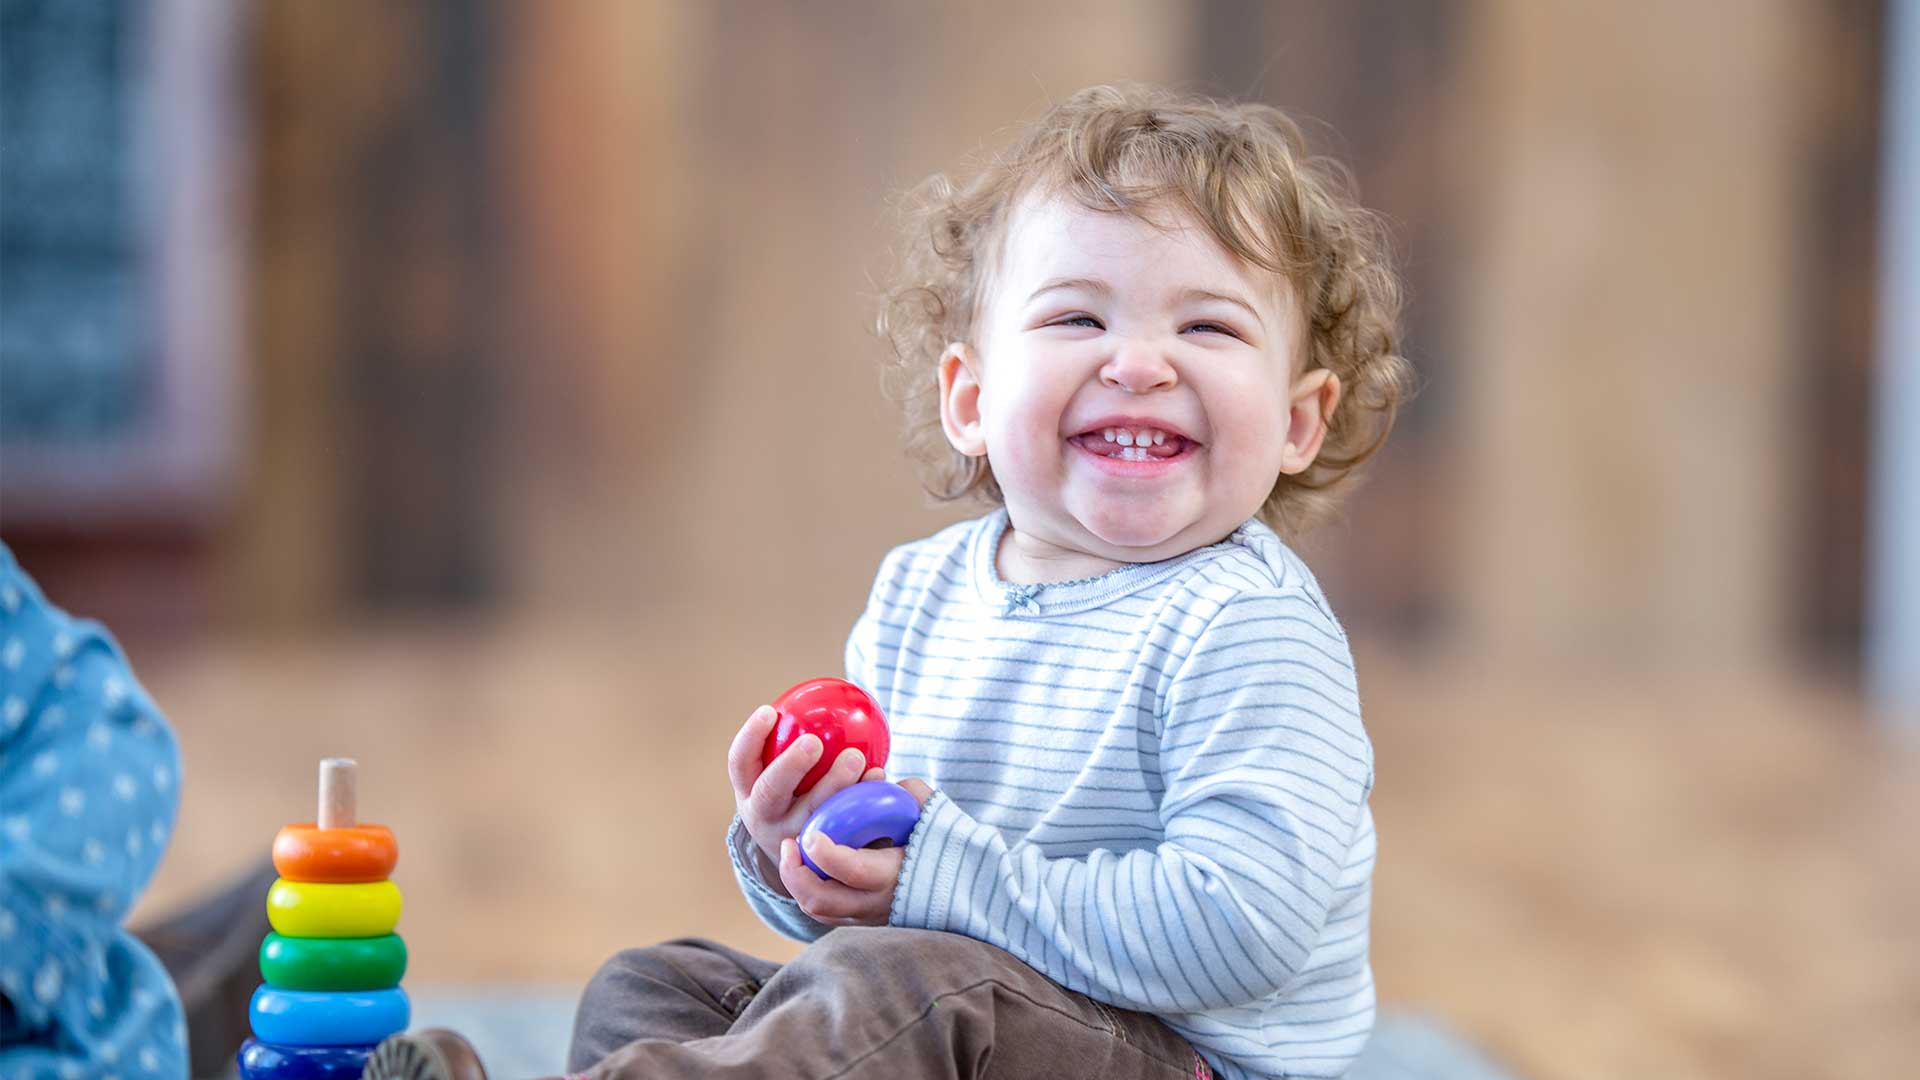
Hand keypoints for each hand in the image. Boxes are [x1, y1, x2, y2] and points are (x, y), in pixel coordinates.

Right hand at [728, 704, 884, 868]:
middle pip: (770, 792)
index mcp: (748, 792)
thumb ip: (794, 740)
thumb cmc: (796, 794)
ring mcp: (792, 839)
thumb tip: (829, 692)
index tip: (770, 710)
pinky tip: (879, 776)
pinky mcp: (822, 855)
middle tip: (814, 742)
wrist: (802, 857)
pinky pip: (842, 826)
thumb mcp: (783, 774)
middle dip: (789, 766)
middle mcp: (764, 819)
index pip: (739, 763)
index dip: (750, 737)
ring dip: (834, 785)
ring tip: (857, 757)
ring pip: (810, 814)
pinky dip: (861, 800)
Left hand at [776, 778, 932, 926]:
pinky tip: (806, 863)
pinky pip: (823, 910)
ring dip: (797, 881)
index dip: (826, 854)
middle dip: (795, 872)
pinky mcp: (859, 918)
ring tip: (793, 851)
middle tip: (789, 842)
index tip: (810, 833)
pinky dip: (808, 888)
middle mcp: (877, 901)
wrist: (961, 886)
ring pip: (817, 908)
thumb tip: (877, 782)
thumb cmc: (945, 841)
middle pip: (821, 899)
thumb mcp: (930, 811)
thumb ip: (906, 794)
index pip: (853, 870)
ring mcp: (866, 915)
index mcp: (895, 874)